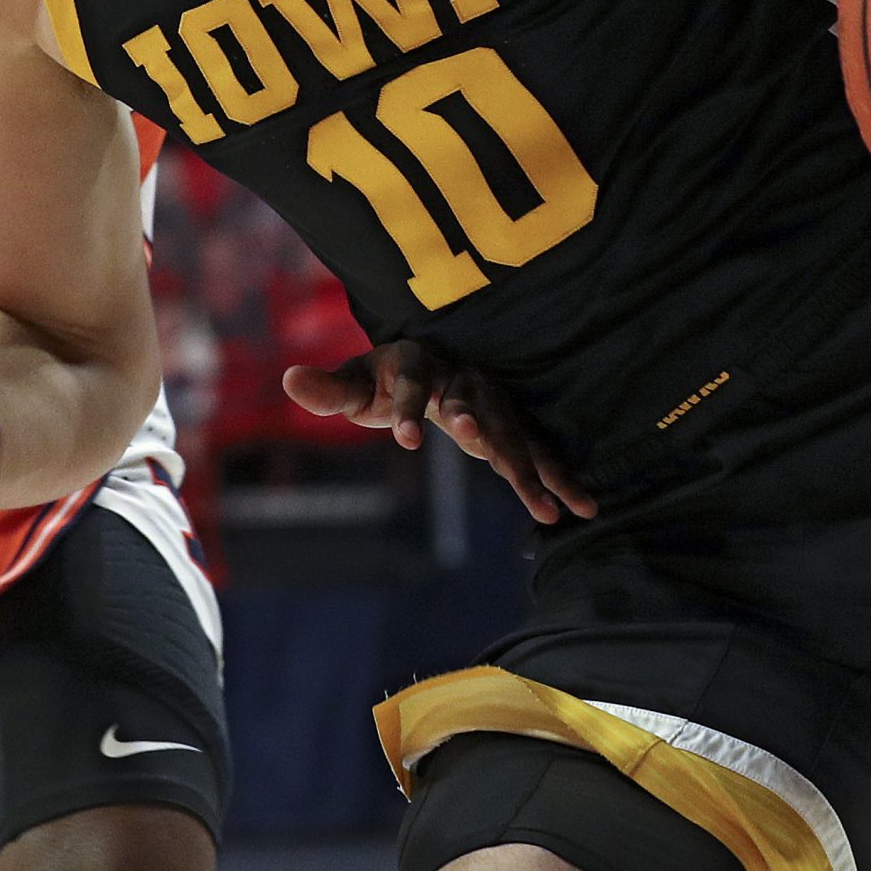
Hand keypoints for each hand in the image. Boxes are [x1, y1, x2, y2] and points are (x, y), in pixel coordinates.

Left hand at [284, 341, 595, 525]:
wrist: (431, 364)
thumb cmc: (387, 376)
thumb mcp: (355, 381)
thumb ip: (327, 388)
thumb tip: (289, 379)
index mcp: (420, 362)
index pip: (413, 385)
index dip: (408, 409)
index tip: (404, 439)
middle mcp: (463, 378)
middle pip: (476, 407)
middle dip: (483, 430)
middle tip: (485, 452)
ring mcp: (493, 402)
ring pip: (514, 437)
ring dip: (533, 471)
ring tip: (552, 508)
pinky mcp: (510, 426)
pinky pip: (537, 452)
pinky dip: (558, 478)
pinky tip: (581, 506)